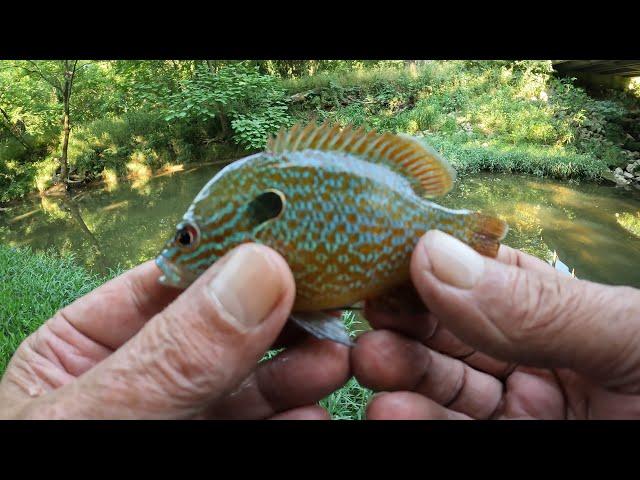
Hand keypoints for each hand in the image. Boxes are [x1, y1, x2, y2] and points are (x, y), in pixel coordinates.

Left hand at [0, 244, 349, 418]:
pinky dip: (295, 419)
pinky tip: (315, 414)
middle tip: (330, 308)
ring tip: (336, 359)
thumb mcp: (94, 421)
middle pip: (224, 329)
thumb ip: (171, 357)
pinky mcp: (221, 449)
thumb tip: (259, 271)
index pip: (170, 282)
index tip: (293, 247)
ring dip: (297, 369)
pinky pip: (263, 429)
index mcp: (92, 346)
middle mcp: (145, 379)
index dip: (232, 259)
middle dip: (278, 318)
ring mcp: (187, 420)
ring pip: (251, 384)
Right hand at [353, 230, 639, 418]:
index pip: (484, 280)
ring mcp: (521, 416)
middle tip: (371, 327)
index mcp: (566, 319)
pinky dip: (416, 422)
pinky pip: (452, 436)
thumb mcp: (634, 341)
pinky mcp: (505, 453)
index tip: (386, 265)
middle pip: (451, 337)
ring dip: (403, 379)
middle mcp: (535, 365)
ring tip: (373, 367)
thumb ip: (536, 306)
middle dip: (408, 328)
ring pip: (444, 392)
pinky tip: (391, 412)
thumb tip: (434, 255)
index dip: (434, 268)